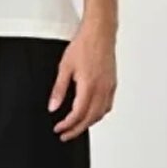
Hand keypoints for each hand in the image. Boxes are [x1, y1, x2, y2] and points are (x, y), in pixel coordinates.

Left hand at [49, 22, 116, 139]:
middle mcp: (101, 89)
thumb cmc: (84, 45)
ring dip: (88, 123)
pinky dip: (98, 114)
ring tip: (76, 126)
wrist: (100, 33)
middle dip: (77, 130)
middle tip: (66, 134)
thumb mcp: (65, 67)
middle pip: (90, 119)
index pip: (78, 114)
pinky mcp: (112, 84)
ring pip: (100, 114)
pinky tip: (91, 113)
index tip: (59, 128)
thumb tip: (53, 106)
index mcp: (89, 86)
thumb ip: (59, 89)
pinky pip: (107, 105)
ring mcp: (109, 87)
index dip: (67, 125)